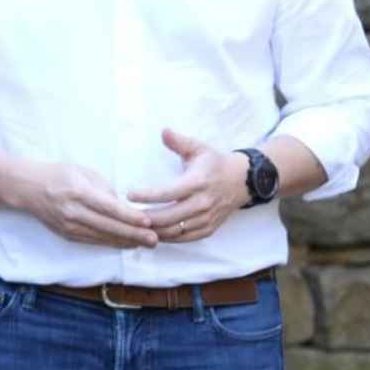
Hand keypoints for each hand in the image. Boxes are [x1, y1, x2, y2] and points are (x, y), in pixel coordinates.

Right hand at [21, 159, 157, 248]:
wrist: (27, 187)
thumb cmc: (57, 174)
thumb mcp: (82, 172)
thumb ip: (104, 188)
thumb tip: (123, 206)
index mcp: (78, 193)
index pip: (109, 208)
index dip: (129, 217)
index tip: (148, 222)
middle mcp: (73, 212)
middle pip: (109, 227)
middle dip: (134, 234)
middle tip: (155, 240)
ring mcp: (69, 226)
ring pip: (104, 238)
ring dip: (126, 241)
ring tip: (146, 243)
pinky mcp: (67, 235)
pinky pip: (94, 241)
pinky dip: (112, 243)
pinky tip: (127, 243)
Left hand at [127, 129, 249, 242]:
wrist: (243, 181)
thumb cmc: (215, 163)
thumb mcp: (198, 148)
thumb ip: (179, 142)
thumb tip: (163, 131)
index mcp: (197, 182)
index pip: (167, 193)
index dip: (147, 196)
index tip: (129, 194)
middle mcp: (203, 203)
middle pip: (169, 217)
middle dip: (145, 218)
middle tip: (126, 214)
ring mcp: (207, 218)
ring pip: (176, 231)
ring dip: (154, 230)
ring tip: (136, 225)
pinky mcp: (209, 229)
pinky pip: (185, 238)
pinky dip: (168, 238)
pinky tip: (153, 232)